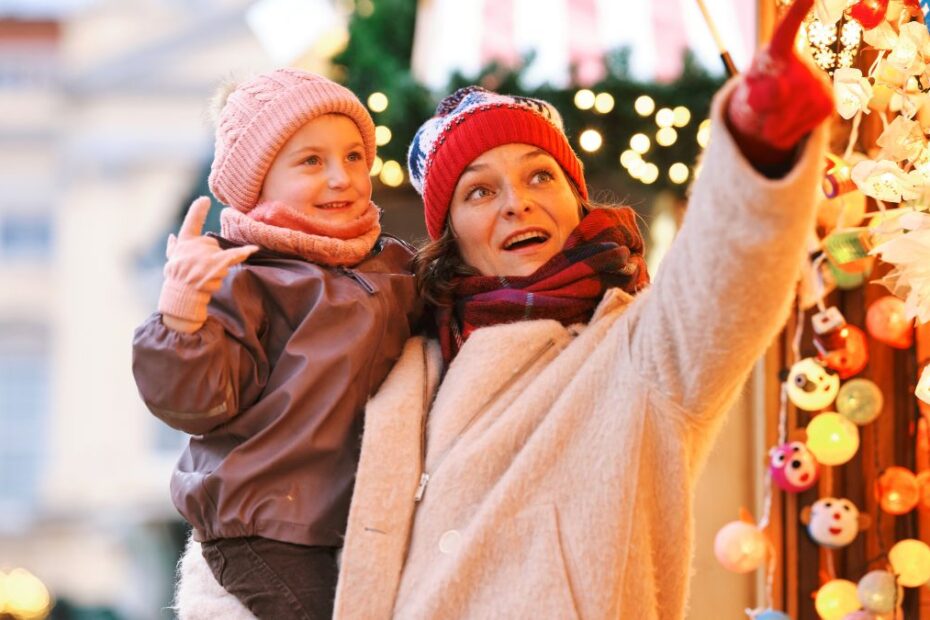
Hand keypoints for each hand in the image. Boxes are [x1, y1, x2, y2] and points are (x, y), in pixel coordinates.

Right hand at [158, 197, 257, 332]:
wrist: (182, 294)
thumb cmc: (177, 278)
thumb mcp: (171, 261)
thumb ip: (173, 247)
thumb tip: (172, 237)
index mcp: (184, 242)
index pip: (191, 223)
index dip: (198, 211)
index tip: (205, 199)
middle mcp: (195, 246)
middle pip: (213, 245)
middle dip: (211, 258)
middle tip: (200, 271)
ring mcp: (206, 255)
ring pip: (221, 255)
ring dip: (217, 268)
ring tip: (206, 278)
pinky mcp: (217, 264)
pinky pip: (234, 255)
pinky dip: (244, 252)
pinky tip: (254, 248)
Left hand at [727, 0, 833, 167]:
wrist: (770, 116)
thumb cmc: (754, 98)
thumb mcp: (747, 98)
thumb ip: (756, 96)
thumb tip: (780, 91)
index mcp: (777, 53)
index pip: (787, 31)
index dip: (797, 12)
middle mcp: (803, 63)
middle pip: (777, 98)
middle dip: (764, 113)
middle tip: (762, 108)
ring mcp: (819, 82)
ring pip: (787, 119)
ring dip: (774, 127)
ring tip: (775, 116)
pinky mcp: (828, 103)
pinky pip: (801, 129)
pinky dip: (787, 135)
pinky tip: (789, 122)